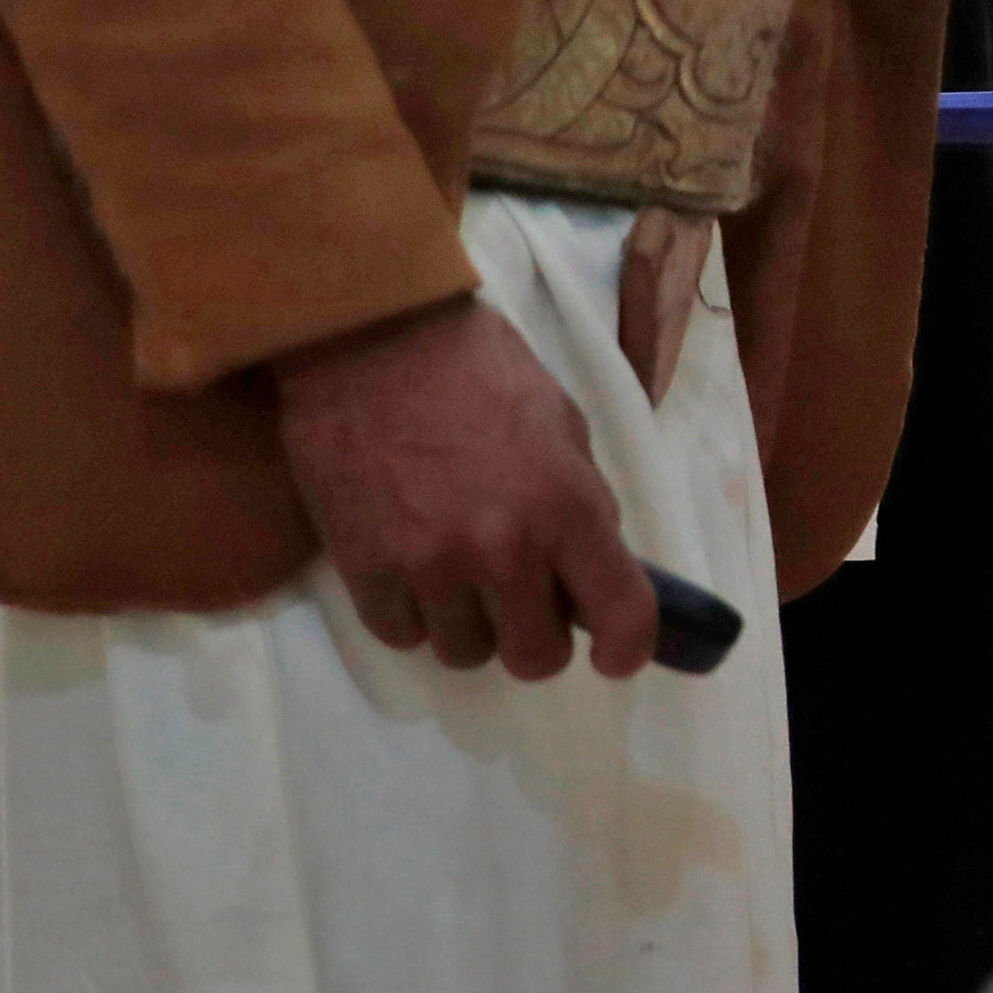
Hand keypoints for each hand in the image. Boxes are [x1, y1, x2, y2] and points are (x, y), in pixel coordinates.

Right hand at [270, 298, 655, 679]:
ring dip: (470, 626)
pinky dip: (412, 616)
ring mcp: (429, 563)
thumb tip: (589, 565)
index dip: (628, 651)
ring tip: (460, 579)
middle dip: (536, 637)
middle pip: (534, 657)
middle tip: (524, 604)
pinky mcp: (363, 564)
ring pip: (463, 652)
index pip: (623, 615)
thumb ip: (582, 503)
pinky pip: (400, 633)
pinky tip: (413, 574)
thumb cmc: (476, 368)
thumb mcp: (562, 425)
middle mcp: (503, 549)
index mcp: (568, 508)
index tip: (615, 658)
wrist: (369, 333)